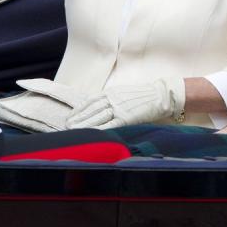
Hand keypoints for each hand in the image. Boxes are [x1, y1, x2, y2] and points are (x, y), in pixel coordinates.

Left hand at [65, 78, 185, 128]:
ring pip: (97, 117)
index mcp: (111, 92)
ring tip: (73, 130)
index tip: (70, 116)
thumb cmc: (143, 95)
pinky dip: (99, 130)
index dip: (79, 109)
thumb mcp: (124, 93)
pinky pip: (109, 125)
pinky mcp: (126, 118)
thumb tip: (101, 107)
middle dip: (78, 118)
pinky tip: (91, 134)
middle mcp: (112, 99)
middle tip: (66, 125)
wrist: (160, 95)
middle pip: (91, 110)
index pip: (90, 101)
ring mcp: (118, 108)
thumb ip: (112, 99)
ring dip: (84, 124)